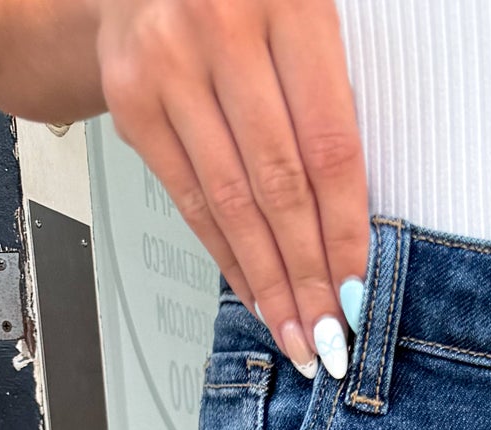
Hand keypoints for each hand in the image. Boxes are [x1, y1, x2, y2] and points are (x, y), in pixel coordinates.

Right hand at [95, 0, 369, 376]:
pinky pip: (187, 197)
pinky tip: (253, 290)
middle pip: (279, 183)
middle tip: (328, 335)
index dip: (347, 232)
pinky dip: (225, 254)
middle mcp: (221, 26)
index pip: (330, 147)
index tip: (358, 291)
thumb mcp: (306, 17)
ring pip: (230, 200)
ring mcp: (168, 62)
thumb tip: (352, 229)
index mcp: (289, 2)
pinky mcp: (131, 97)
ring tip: (294, 330)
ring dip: (267, 280)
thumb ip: (331, 98)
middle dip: (308, 274)